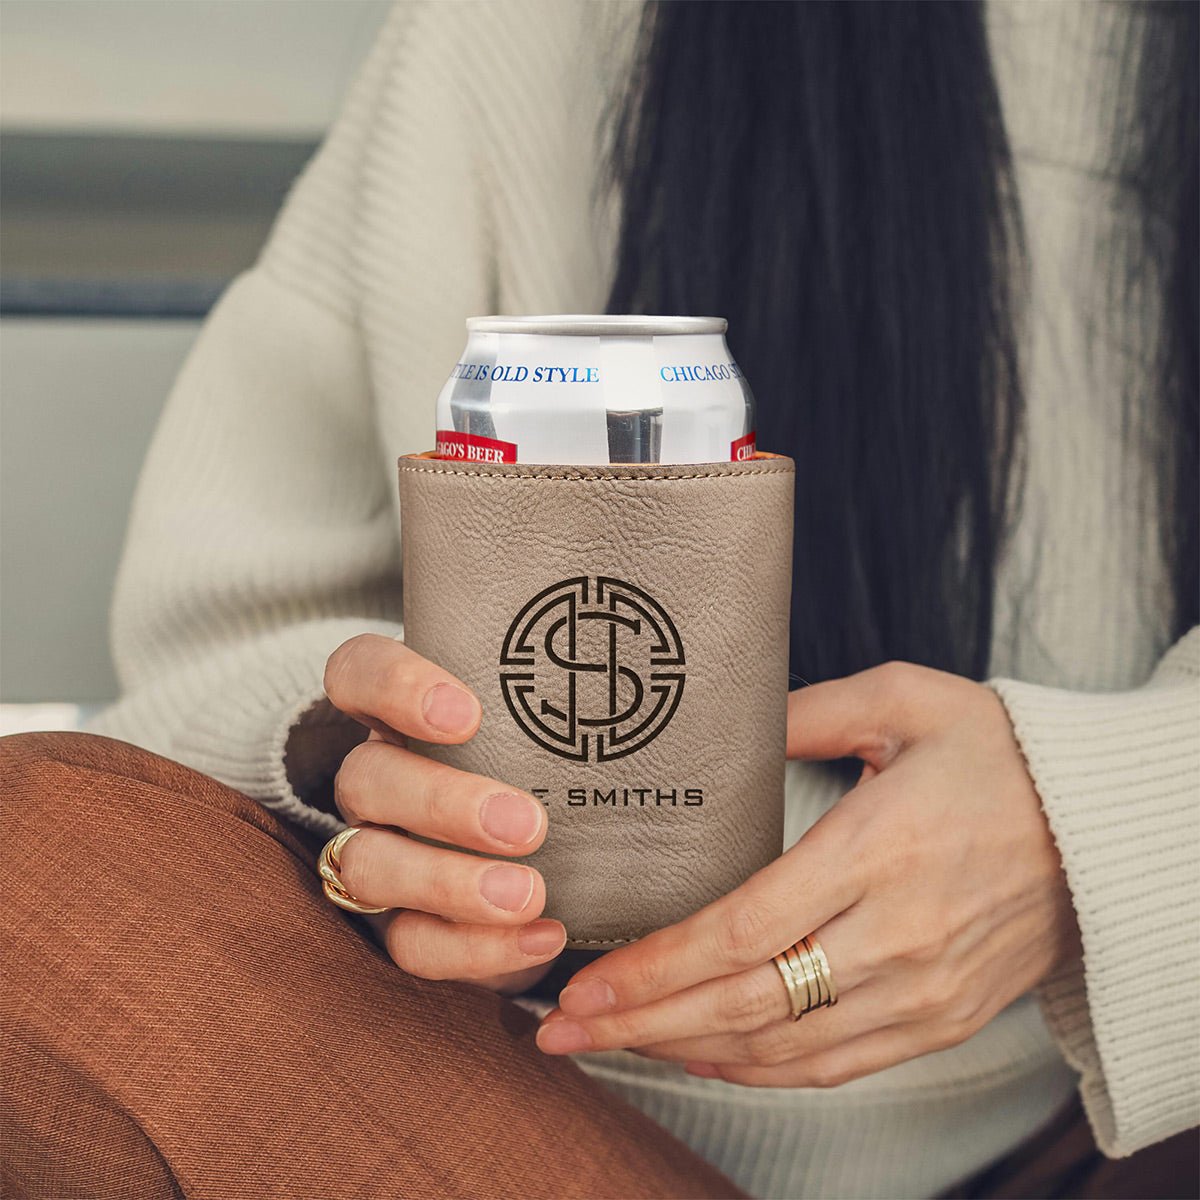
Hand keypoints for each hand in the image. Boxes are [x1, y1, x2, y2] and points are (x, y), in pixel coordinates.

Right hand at [322, 633, 565, 994]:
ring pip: (369, 866)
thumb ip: (580, 688)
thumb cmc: (558, 761)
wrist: (561, 857)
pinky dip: (474, 948)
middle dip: (442, 802)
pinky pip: (412, 944)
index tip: (466, 715)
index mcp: (402, 714)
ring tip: (529, 893)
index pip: (359, 674)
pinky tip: (542, 937)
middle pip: (366, 778)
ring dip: (447, 883)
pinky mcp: (403, 926)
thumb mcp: (559, 717)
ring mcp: (379, 853)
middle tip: (527, 824)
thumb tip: (658, 652)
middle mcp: (379, 779)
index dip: (394, 688)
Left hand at [532, 662, 1080, 1084]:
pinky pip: (836, 1064)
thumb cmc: (1002, 757)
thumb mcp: (907, 700)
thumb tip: (727, 726)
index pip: (747, 928)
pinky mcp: (939, 1019)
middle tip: (564, 1027)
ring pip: (785, 1046)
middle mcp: (899, 934)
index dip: (659, 964)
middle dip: (643, 1020)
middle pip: (749, 1001)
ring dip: (686, 1050)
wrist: (1101, 830)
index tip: (589, 978)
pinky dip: (760, 1070)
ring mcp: (922, 989)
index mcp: (881, 849)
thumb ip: (808, 710)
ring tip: (612, 1044)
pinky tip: (703, 1056)